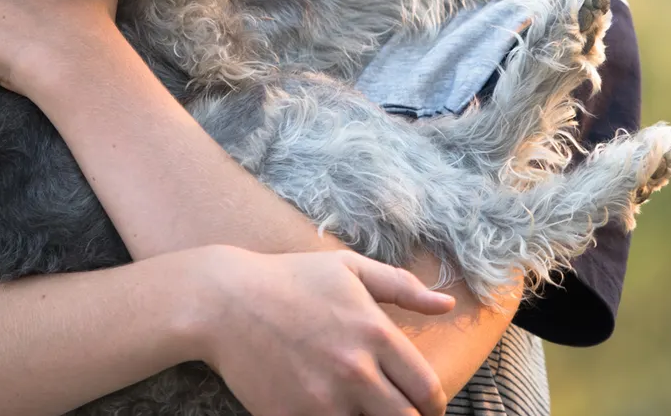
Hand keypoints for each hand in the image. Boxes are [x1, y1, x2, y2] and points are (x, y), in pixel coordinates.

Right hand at [186, 246, 452, 415]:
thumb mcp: (348, 268)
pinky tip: (327, 409)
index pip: (428, 392)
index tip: (424, 405)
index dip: (433, 405)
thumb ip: (402, 286)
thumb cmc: (290, 279)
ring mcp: (324, 401)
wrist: (224, 302)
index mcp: (377, 335)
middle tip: (397, 411)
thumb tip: (446, 305)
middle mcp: (356, 372)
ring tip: (360, 407)